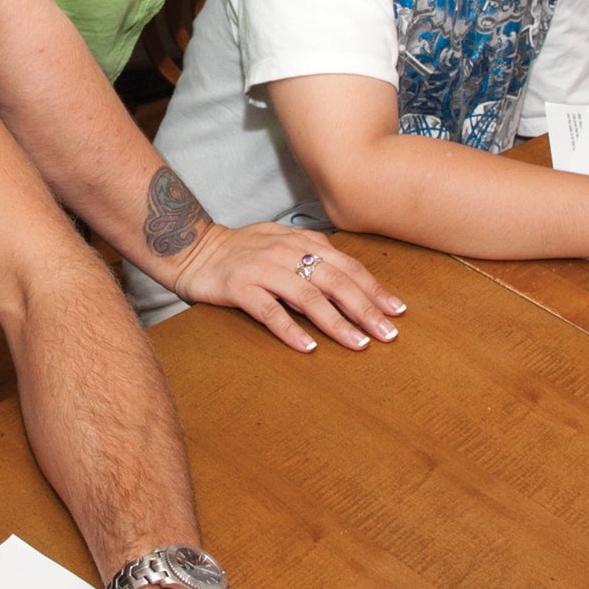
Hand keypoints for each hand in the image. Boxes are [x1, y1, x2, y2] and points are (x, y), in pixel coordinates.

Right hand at [167, 221, 405, 352]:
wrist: (192, 249)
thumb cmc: (242, 251)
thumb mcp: (281, 241)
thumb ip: (312, 251)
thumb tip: (349, 275)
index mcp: (301, 241)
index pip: (346, 266)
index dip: (373, 288)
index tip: (396, 310)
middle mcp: (286, 252)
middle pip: (335, 282)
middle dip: (365, 309)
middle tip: (388, 334)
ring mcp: (262, 269)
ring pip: (308, 297)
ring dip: (336, 322)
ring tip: (358, 343)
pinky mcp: (239, 287)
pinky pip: (269, 311)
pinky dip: (290, 330)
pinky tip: (308, 348)